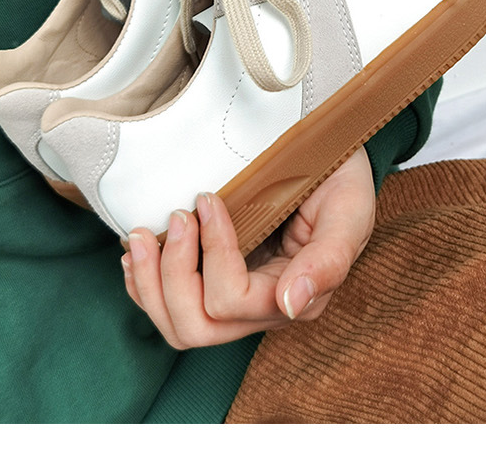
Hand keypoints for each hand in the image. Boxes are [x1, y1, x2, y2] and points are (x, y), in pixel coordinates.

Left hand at [121, 147, 375, 347]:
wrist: (334, 159)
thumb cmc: (342, 179)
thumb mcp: (349, 208)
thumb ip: (329, 259)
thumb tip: (291, 304)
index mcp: (297, 295)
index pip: (234, 299)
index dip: (213, 251)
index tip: (207, 199)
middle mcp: (265, 307)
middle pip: (199, 326)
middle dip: (173, 273)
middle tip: (174, 217)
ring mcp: (238, 300)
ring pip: (179, 325)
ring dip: (149, 284)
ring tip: (138, 237)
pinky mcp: (217, 284)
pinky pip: (170, 309)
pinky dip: (144, 285)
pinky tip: (136, 255)